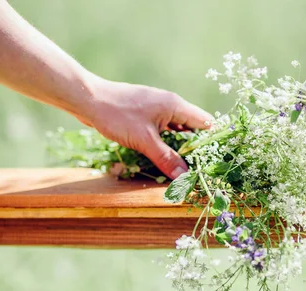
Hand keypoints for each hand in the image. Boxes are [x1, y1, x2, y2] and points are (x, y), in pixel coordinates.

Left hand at [80, 79, 212, 179]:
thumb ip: (166, 158)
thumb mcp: (144, 140)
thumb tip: (184, 177)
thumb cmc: (117, 115)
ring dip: (181, 147)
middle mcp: (169, 105)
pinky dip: (167, 143)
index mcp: (175, 106)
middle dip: (197, 147)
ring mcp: (156, 110)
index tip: (217, 160)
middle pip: (192, 128)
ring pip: (177, 130)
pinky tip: (166, 157)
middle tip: (203, 168)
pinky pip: (163, 131)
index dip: (213, 140)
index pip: (205, 122)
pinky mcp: (145, 116)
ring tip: (188, 167)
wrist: (88, 100)